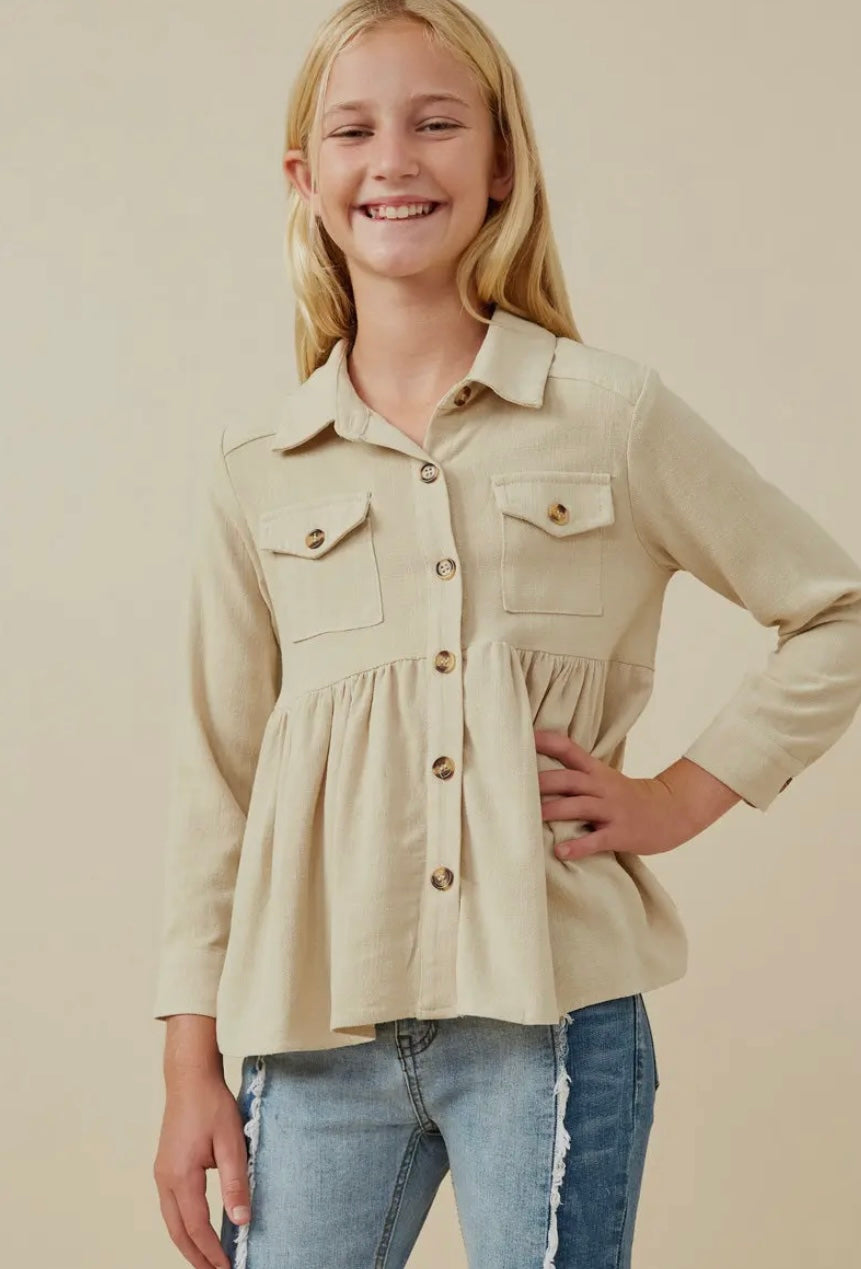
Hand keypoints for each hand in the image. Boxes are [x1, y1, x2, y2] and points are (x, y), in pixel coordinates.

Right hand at [153, 1071, 249, 1268]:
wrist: (189, 1078)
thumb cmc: (211, 1105)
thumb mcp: (231, 1142)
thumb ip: (235, 1182)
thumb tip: (241, 1220)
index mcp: (181, 1176)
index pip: (197, 1227)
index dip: (212, 1251)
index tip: (228, 1268)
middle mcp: (165, 1179)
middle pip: (179, 1231)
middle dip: (196, 1256)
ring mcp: (162, 1172)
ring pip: (172, 1221)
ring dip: (188, 1243)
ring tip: (207, 1259)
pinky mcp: (165, 1166)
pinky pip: (171, 1206)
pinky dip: (184, 1225)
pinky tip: (197, 1229)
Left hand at [534, 729, 702, 860]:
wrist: (670, 812)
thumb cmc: (627, 797)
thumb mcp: (604, 778)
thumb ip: (577, 774)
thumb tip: (535, 772)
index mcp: (596, 771)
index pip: (569, 749)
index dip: (547, 742)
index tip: (524, 737)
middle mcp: (602, 787)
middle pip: (569, 779)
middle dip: (542, 782)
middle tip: (514, 785)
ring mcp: (612, 810)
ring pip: (579, 807)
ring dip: (554, 811)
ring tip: (531, 818)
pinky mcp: (620, 833)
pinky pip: (596, 840)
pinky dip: (577, 846)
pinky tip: (561, 852)